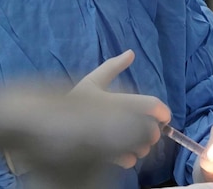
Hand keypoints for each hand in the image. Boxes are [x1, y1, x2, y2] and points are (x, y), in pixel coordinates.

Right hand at [71, 50, 170, 167]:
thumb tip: (131, 52)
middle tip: (146, 129)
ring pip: (142, 148)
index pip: (151, 105)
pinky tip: (124, 153)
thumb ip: (113, 67)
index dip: (161, 111)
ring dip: (143, 145)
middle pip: (151, 130)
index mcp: (116, 100)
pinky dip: (130, 157)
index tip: (162, 116)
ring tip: (134, 141)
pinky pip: (128, 160)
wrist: (49, 125)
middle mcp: (117, 121)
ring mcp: (112, 142)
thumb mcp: (92, 80)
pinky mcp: (105, 157)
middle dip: (152, 131)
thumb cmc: (73, 101)